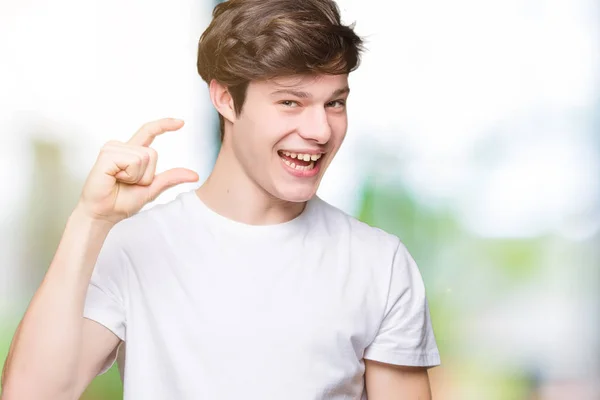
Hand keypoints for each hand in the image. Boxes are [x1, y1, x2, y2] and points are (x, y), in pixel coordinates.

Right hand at [76, 118, 198, 223]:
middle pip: (152, 153)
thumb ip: (171, 178)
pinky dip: (129, 175)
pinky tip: (114, 178)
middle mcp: (122, 147)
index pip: (149, 132)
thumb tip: (195, 175)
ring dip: (137, 176)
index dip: (164, 125)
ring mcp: (113, 148)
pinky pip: (133, 161)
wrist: (104, 214)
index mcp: (132, 153)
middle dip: (146, 175)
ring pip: (144, 157)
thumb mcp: (152, 189)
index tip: (181, 122)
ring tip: (120, 181)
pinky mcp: (107, 154)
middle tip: (128, 184)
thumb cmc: (121, 202)